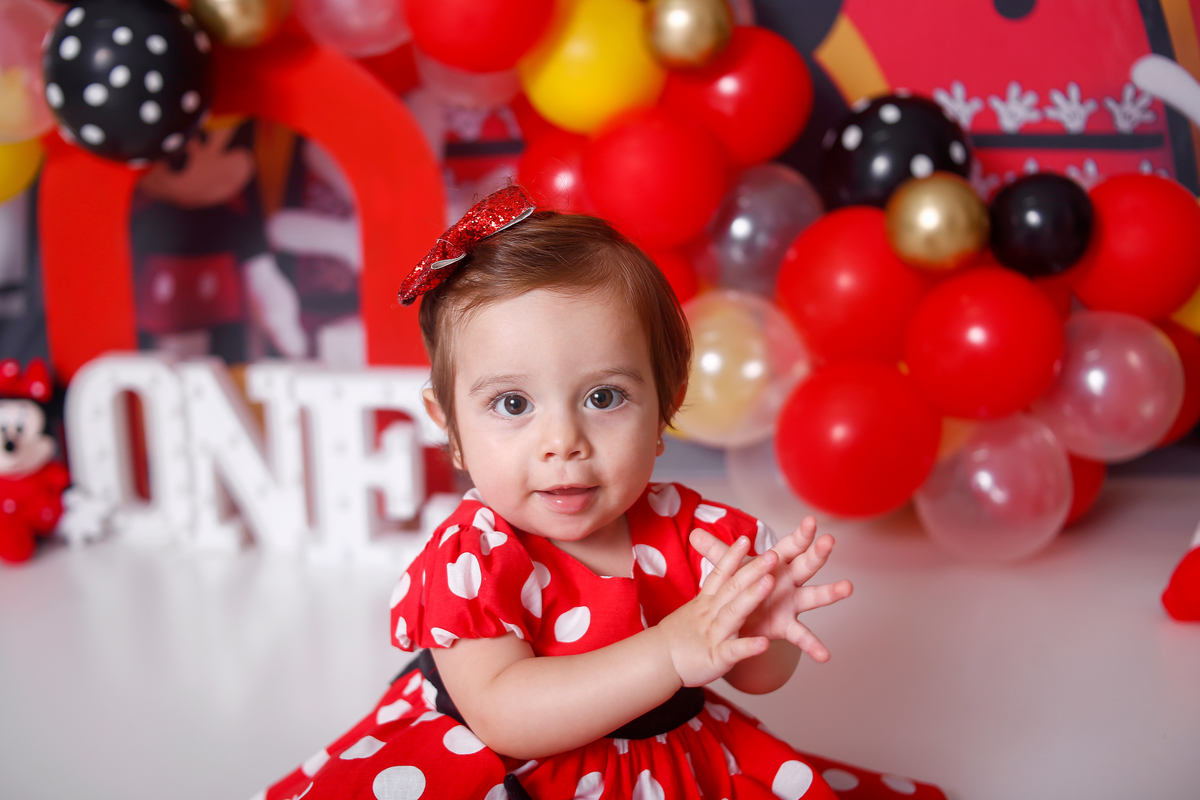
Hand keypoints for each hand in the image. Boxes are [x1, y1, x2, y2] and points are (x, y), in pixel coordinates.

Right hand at [656, 535, 778, 687]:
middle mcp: (710, 614)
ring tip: (770, 583)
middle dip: (753, 571)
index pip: (720, 575)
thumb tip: (721, 575)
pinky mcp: (717, 658)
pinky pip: (734, 651)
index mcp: (706, 602)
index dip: (733, 556)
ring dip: (752, 597)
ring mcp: (714, 635)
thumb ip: (710, 593)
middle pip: (732, 588)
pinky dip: (748, 647)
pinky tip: (764, 643)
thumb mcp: (693, 609)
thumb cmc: (679, 637)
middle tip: (773, 555)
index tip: (747, 538)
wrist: (657, 662)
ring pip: (734, 613)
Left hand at [690, 517, 852, 662]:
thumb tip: (694, 533)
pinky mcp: (786, 625)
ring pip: (814, 596)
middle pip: (806, 564)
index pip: (790, 545)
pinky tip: (825, 655)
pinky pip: (802, 636)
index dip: (799, 534)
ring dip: (830, 592)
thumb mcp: (728, 572)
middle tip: (829, 541)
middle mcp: (789, 581)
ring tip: (847, 587)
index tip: (810, 521)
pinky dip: (813, 645)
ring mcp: (791, 603)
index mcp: (776, 564)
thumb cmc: (742, 588)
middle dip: (818, 553)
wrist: (739, 619)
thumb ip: (717, 554)